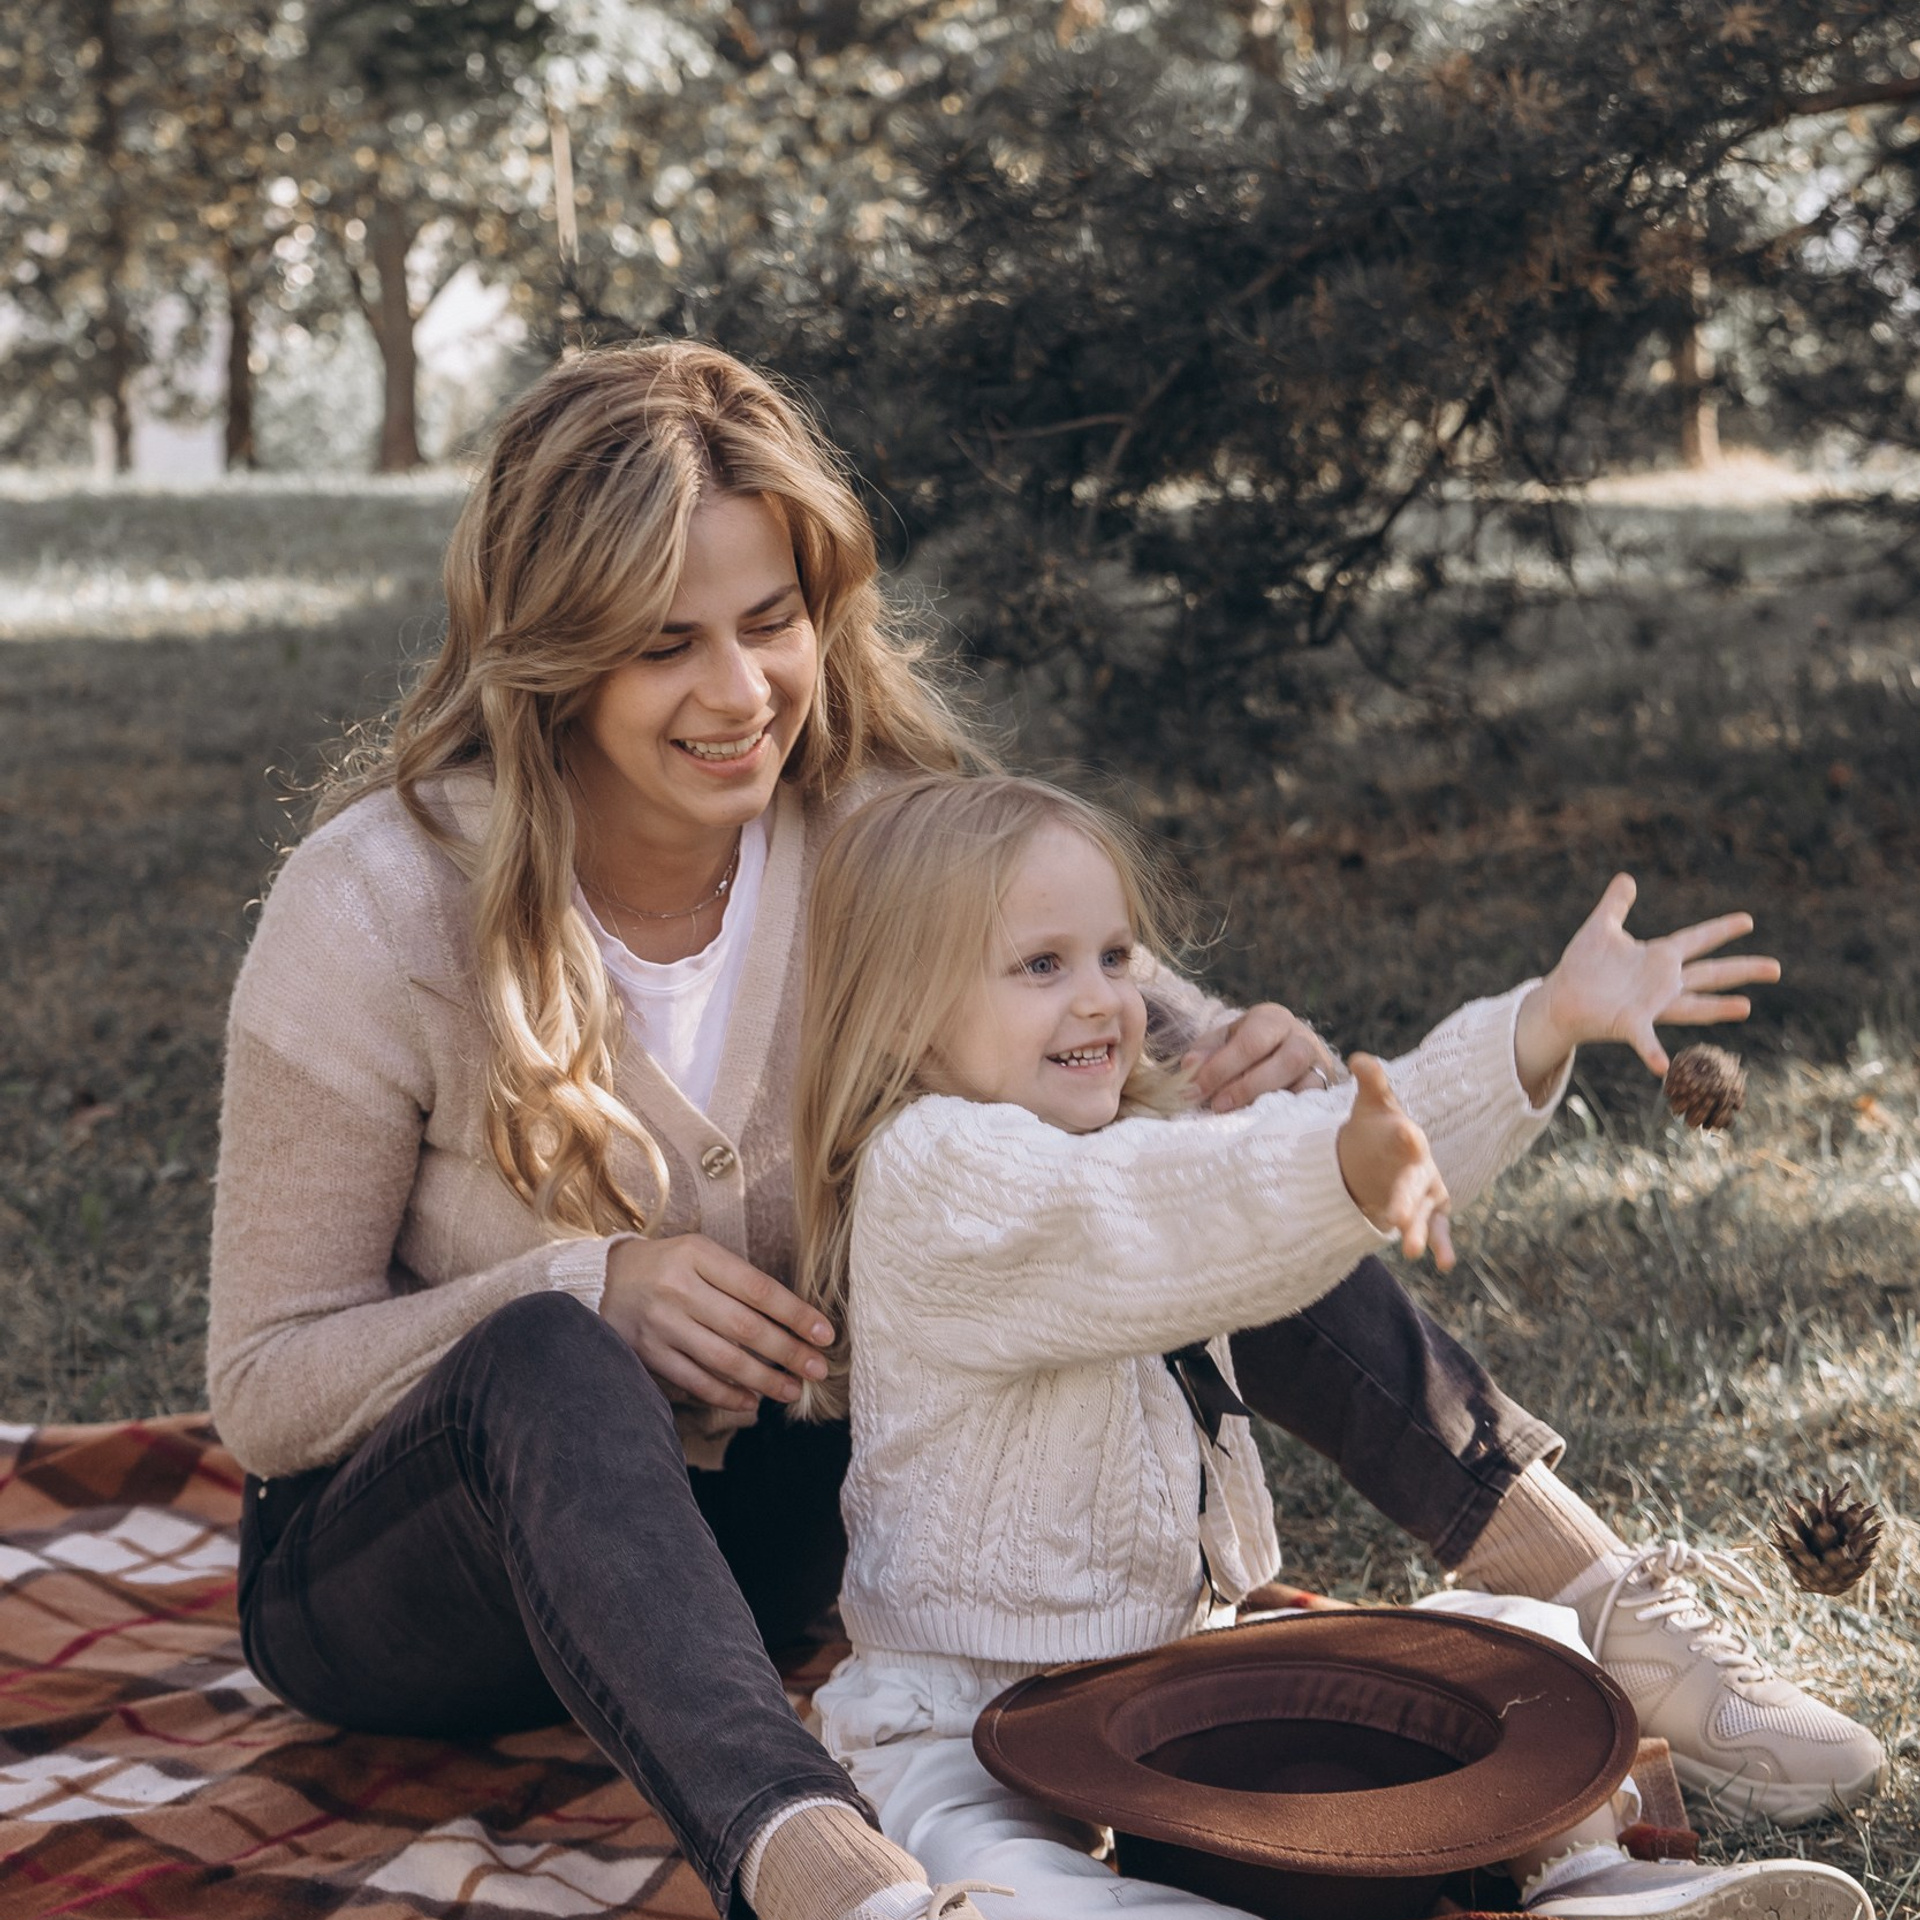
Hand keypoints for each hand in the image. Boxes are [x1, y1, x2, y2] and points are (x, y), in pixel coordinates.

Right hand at [600, 1233, 834, 1413]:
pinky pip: (695, 1381)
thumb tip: (794, 1322)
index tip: (824, 1334)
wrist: (603, 1280)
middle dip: (788, 1352)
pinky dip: (727, 1395)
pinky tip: (752, 1401)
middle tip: (818, 1370)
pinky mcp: (646, 1352)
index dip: (796, 1314)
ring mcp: (661, 1323)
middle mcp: (679, 1287)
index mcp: (698, 1254)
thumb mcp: (700, 1255)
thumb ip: (740, 1281)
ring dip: (764, 1380)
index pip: (759, 1288)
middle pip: (745, 1327)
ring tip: (791, 1391)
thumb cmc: (669, 1266)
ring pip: (723, 1359)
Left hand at [1183, 1003, 1339, 1111]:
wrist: (1284, 1053)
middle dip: (1249, 1087)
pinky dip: (1290, 1115)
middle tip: (1218, 1106)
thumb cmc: (1246, 1048)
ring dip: (1271, 1103)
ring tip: (1240, 1118)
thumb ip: (1205, 1052)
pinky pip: (1315, 1104)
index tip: (1194, 1091)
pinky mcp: (1326, 1090)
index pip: (1251, 1042)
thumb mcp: (1223, 1041)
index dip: (1221, 1068)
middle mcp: (1301, 1037)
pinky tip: (1264, 1125)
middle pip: (1288, 1060)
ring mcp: (1319, 1064)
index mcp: (1272, 1019)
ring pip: (1308, 1083)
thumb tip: (1189, 1067)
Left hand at [1335, 1054, 1454, 1268]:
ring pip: (1423, 1212)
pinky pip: (1436, 1229)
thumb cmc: (1378, 1124)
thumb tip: (1359, 1058)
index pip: (1405, 1135)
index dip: (1404, 1135)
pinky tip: (1446, 1266)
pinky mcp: (1426, 1211)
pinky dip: (1442, 1246)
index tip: (1406, 1133)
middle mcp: (1421, 1164)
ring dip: (1416, 1230)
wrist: (1386, 1149)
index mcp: (1405, 1136)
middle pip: (1412, 1183)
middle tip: (1393, 1217)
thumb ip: (1370, 1081)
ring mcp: (1426, 1189)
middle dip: (1405, 1199)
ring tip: (1407, 1250)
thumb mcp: (1371, 1104)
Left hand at [1515, 874, 1780, 1091]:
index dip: (1720, 929)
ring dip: (1717, 1008)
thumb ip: (1616, 905)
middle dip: (1742, 970)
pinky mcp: (1628, 1023)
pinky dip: (1653, 1052)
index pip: (1696, 939)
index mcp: (1657, 958)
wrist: (1559, 1000)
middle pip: (1709, 974)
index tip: (1748, 920)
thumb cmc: (1581, 967)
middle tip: (1777, 968)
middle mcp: (1661, 983)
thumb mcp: (1600, 928)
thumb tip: (1626, 878)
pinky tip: (1662, 1067)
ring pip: (1691, 1006)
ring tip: (1746, 1006)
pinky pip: (1645, 1040)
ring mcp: (1649, 1005)